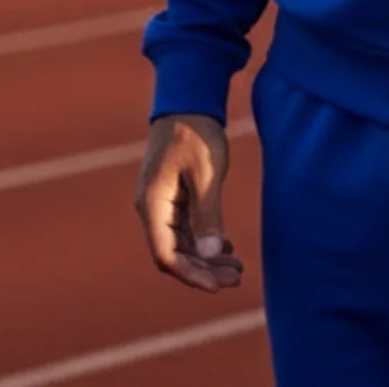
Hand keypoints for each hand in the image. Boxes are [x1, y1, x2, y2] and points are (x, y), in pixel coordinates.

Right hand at [134, 112, 245, 293]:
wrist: (188, 101)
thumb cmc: (195, 133)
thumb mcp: (205, 173)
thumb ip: (207, 213)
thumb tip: (209, 253)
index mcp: (152, 205)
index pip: (166, 255)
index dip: (191, 274)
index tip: (217, 286)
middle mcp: (151, 209)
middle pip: (174, 253)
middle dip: (204, 270)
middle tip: (236, 278)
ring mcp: (161, 204)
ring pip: (182, 244)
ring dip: (206, 258)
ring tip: (237, 268)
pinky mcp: (172, 197)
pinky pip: (185, 229)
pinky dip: (204, 240)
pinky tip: (227, 248)